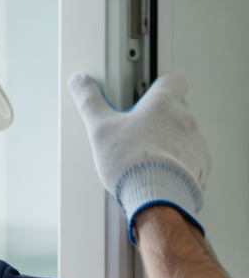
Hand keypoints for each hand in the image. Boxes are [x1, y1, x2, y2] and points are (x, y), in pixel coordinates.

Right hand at [68, 72, 210, 242]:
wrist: (158, 197)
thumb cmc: (133, 163)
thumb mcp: (100, 128)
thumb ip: (89, 102)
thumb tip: (80, 83)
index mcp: (163, 104)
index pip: (172, 80)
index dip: (160, 83)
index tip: (146, 91)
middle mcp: (184, 119)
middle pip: (175, 108)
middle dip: (157, 117)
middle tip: (136, 129)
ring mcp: (194, 142)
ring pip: (181, 134)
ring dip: (166, 141)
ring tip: (142, 157)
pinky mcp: (198, 165)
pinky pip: (188, 158)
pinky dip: (175, 162)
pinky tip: (156, 172)